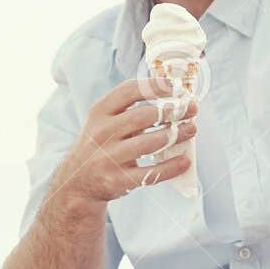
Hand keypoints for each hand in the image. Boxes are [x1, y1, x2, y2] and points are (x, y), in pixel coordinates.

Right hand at [56, 79, 198, 205]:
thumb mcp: (103, 122)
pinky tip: (185, 160)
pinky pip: (151, 173)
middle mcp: (102, 133)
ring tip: (191, 129)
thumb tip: (173, 99)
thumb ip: (130, 109)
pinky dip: (172, 166)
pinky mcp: (118, 180)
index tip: (176, 85)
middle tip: (191, 109)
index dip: (155, 86)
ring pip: (151, 143)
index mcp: (99, 112)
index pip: (129, 91)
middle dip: (173, 111)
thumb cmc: (100, 145)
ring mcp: (109, 158)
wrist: (77, 183)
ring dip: (177, 135)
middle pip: (144, 116)